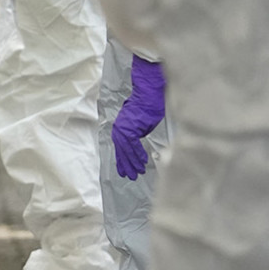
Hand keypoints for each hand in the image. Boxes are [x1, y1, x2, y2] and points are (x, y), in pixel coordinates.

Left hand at [111, 56, 166, 180]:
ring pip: (126, 150)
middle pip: (121, 150)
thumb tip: (138, 146)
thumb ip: (138, 133)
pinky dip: (137, 153)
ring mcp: (123, 128)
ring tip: (136, 172)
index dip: (124, 159)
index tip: (126, 169)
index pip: (121, 147)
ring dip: (132, 162)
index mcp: (121, 127)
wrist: (149, 93)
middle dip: (126, 164)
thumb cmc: (148, 105)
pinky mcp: (129, 127)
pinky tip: (141, 162)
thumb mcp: (142, 123)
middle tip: (130, 176)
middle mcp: (119, 128)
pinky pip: (132, 145)